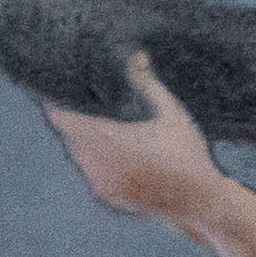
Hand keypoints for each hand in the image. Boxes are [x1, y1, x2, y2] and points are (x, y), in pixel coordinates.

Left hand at [44, 56, 215, 223]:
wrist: (197, 201)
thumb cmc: (187, 153)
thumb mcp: (171, 114)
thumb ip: (148, 84)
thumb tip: (136, 55)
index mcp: (107, 140)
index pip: (63, 119)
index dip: (58, 106)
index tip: (58, 93)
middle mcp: (96, 164)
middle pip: (70, 137)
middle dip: (74, 122)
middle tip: (80, 104)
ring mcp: (99, 183)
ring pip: (79, 157)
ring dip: (84, 143)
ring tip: (96, 125)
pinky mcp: (107, 197)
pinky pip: (92, 174)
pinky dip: (96, 162)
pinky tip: (112, 154)